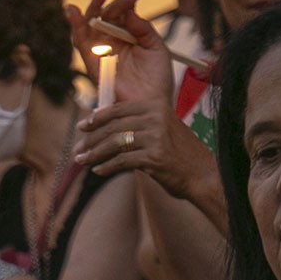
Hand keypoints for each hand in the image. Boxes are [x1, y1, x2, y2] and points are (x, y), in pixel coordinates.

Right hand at [66, 0, 175, 107]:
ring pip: (90, 25)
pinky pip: (80, 43)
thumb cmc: (157, 79)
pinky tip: (73, 11)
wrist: (152, 105)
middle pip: (104, 15)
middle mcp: (113, 42)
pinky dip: (75, 26)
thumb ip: (144, 28)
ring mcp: (101, 52)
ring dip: (92, 8)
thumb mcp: (157, 47)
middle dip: (109, 1)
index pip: (123, 12)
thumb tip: (129, 11)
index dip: (127, 0)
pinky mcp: (92, 64)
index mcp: (128, 36)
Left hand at [74, 97, 216, 199]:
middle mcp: (155, 117)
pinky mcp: (154, 157)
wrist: (203, 174)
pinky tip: (98, 171)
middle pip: (113, 126)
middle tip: (77, 150)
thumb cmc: (179, 154)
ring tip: (82, 162)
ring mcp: (155, 136)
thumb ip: (138, 124)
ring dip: (95, 154)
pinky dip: (107, 167)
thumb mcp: (161, 130)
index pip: (119, 109)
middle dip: (92, 139)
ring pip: (115, 143)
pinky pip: (122, 161)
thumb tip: (103, 124)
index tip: (82, 126)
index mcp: (156, 106)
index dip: (97, 118)